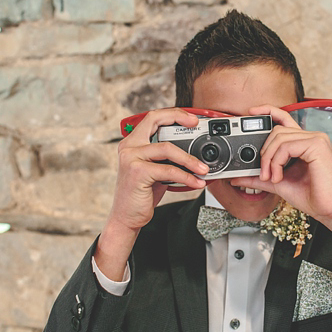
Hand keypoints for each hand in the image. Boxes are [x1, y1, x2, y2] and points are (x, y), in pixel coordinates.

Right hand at [96, 108, 208, 279]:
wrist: (127, 217)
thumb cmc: (142, 194)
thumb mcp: (156, 170)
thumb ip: (168, 157)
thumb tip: (195, 151)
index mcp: (133, 143)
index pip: (152, 118)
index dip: (173, 114)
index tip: (191, 118)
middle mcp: (129, 146)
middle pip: (156, 121)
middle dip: (179, 119)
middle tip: (197, 127)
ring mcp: (131, 158)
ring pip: (168, 148)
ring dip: (190, 159)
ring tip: (204, 169)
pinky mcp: (137, 172)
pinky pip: (169, 170)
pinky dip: (186, 176)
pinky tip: (196, 182)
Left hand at [231, 105, 331, 256]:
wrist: (328, 210)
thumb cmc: (311, 196)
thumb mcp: (277, 183)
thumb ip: (258, 177)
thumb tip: (236, 177)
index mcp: (304, 142)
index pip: (284, 118)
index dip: (267, 111)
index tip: (250, 113)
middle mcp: (312, 137)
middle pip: (276, 131)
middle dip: (264, 153)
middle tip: (264, 175)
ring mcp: (316, 139)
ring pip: (279, 138)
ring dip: (269, 161)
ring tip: (272, 178)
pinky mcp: (317, 145)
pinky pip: (286, 146)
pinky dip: (277, 162)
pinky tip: (279, 176)